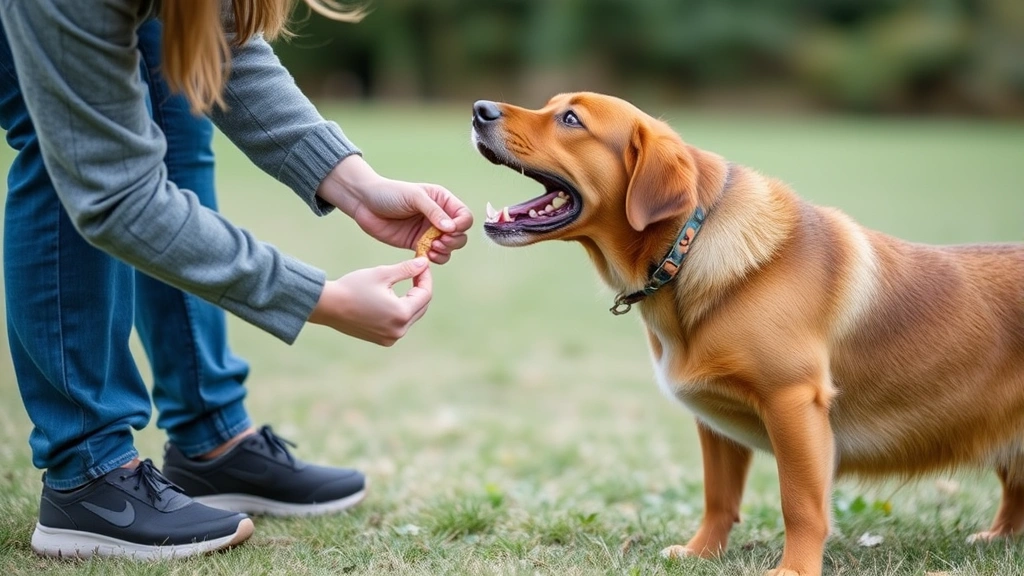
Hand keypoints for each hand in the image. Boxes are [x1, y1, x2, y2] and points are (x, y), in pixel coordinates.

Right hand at [308, 257, 431, 345]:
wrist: (327, 306)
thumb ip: (406, 269)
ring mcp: (391, 338)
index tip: (422, 265)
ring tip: (405, 283)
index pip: (425, 295)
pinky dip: (400, 311)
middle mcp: (399, 330)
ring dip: (411, 300)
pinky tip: (392, 298)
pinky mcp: (383, 340)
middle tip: (415, 272)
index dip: (425, 278)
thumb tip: (425, 263)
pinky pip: (399, 325)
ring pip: (411, 316)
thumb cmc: (353, 287)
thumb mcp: (382, 274)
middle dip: (420, 289)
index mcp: (401, 314)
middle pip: (421, 307)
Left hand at [318, 155, 473, 263]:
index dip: (461, 225)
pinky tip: (426, 255)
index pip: (464, 216)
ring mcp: (428, 232)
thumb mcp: (414, 196)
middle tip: (438, 241)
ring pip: (449, 248)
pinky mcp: (417, 244)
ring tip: (432, 248)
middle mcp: (439, 217)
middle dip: (453, 240)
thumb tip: (451, 228)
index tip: (448, 229)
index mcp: (442, 201)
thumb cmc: (389, 193)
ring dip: (445, 251)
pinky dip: (435, 258)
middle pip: (460, 235)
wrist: (364, 203)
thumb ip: (433, 211)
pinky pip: (434, 256)